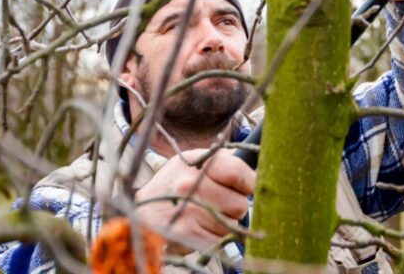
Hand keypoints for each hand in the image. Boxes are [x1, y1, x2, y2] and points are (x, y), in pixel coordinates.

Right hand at [133, 148, 254, 252]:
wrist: (141, 211)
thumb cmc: (176, 185)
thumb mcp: (195, 162)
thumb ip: (225, 161)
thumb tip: (261, 166)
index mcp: (198, 162)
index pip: (238, 173)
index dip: (250, 184)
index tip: (249, 189)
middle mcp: (189, 183)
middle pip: (239, 204)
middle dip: (235, 208)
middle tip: (219, 205)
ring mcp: (186, 209)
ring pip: (230, 225)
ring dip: (223, 225)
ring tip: (205, 216)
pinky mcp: (184, 233)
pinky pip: (219, 241)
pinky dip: (215, 239)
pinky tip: (201, 229)